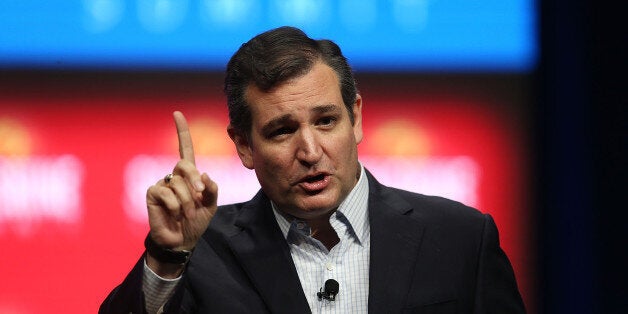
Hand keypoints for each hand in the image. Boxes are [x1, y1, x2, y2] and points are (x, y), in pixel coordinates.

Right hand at [145, 111, 217, 273]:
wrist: (182, 241)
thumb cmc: (196, 221)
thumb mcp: (211, 205)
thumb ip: (212, 189)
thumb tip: (205, 174)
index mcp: (189, 175)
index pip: (184, 149)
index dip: (181, 132)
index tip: (177, 113)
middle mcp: (174, 176)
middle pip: (184, 164)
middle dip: (195, 179)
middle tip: (201, 195)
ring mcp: (162, 184)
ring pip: (178, 183)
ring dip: (188, 201)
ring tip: (186, 213)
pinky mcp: (152, 194)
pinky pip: (167, 193)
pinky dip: (175, 205)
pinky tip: (174, 213)